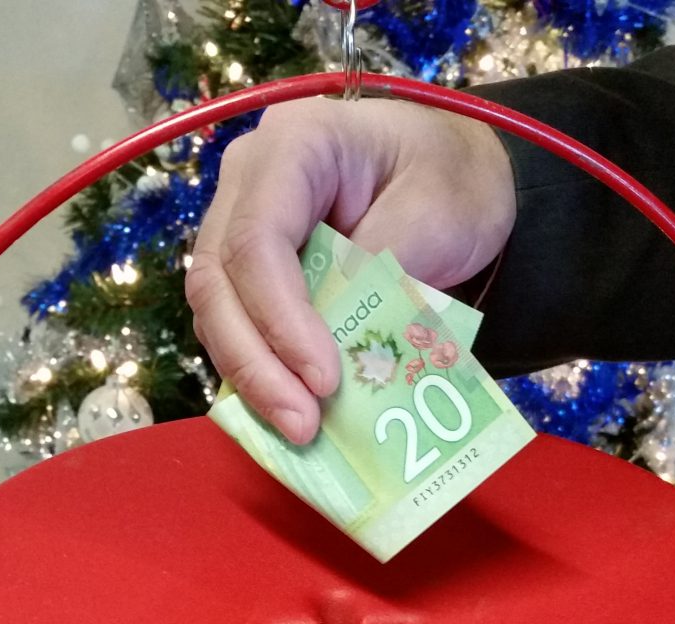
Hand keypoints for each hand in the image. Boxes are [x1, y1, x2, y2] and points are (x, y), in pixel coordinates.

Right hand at [187, 98, 514, 442]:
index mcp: (294, 143)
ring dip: (252, 375)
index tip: (324, 381)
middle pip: (218, 280)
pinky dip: (261, 369)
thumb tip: (338, 348)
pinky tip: (292, 411)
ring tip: (301, 429)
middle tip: (302, 425)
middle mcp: (248, 179)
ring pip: (216, 309)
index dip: (280, 319)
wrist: (458, 170)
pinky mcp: (250, 266)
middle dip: (254, 361)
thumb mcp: (438, 214)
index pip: (257, 240)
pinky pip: (238, 322)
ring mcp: (240, 220)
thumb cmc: (453, 177)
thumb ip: (383, 272)